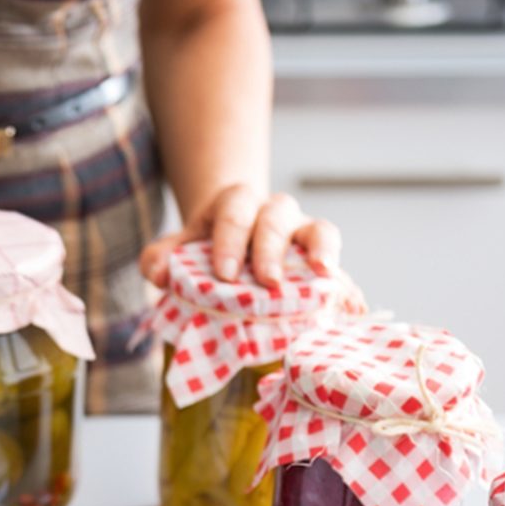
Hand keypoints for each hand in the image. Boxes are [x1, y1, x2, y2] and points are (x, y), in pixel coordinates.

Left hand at [139, 184, 340, 288]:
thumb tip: (158, 273)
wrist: (232, 244)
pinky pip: (338, 261)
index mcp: (236, 204)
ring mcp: (303, 231)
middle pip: (276, 218)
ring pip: (319, 228)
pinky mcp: (321, 257)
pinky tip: (347, 301)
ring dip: (321, 251)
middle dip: (271, 249)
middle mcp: (274, 212)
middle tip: (266, 281)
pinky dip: (344, 279)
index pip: (234, 210)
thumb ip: (159, 259)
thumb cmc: (203, 252)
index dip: (230, 239)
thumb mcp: (175, 251)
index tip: (224, 274)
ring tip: (322, 275)